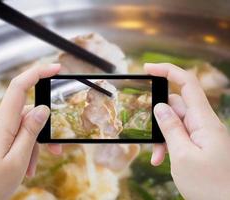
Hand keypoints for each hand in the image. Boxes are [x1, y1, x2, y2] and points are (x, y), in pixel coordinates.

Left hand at [0, 64, 59, 199]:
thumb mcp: (17, 161)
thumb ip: (31, 132)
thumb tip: (43, 110)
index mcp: (2, 124)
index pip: (20, 87)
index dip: (38, 73)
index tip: (56, 68)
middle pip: (27, 115)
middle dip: (43, 131)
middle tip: (54, 151)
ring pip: (21, 128)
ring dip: (32, 145)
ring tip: (30, 169)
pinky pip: (12, 136)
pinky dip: (21, 148)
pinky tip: (22, 166)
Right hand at [145, 63, 229, 199]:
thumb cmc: (211, 186)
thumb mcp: (182, 156)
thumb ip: (170, 128)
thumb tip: (160, 106)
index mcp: (204, 121)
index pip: (187, 84)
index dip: (167, 71)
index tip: (147, 68)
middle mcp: (204, 123)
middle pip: (176, 105)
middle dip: (159, 119)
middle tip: (151, 139)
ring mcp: (202, 133)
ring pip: (175, 123)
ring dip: (162, 136)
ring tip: (158, 156)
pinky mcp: (199, 143)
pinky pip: (180, 135)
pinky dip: (168, 144)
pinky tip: (162, 159)